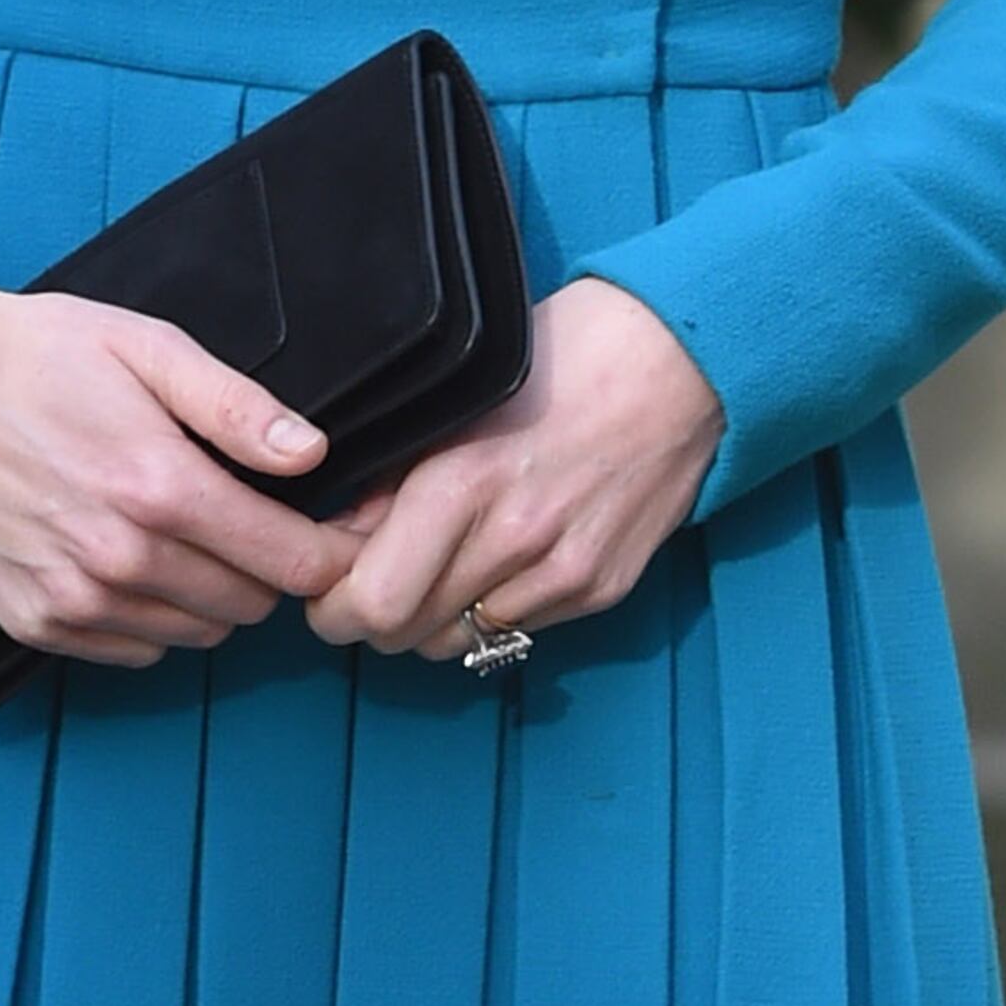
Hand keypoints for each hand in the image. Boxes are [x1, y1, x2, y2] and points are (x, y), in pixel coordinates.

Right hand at [0, 275, 336, 668]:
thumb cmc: (38, 356)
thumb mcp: (148, 349)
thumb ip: (237, 408)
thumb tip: (313, 454)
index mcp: (162, 488)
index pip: (294, 564)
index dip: (331, 552)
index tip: (337, 534)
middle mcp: (121, 558)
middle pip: (252, 606)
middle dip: (268, 569)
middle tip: (253, 523)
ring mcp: (75, 600)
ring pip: (198, 634)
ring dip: (211, 596)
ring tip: (187, 536)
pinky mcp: (37, 624)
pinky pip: (137, 649)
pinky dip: (152, 617)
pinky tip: (133, 561)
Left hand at [301, 279, 720, 666]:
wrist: (678, 362)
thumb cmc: (561, 361)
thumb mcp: (454, 401)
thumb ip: (390, 478)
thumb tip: (334, 538)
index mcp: (460, 484)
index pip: (369, 604)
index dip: (331, 609)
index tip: (327, 591)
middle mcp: (512, 540)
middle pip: (404, 637)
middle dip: (373, 619)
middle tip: (371, 583)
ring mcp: (561, 573)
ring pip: (457, 645)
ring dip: (432, 619)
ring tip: (437, 569)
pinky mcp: (599, 589)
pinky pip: (516, 631)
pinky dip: (491, 609)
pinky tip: (498, 560)